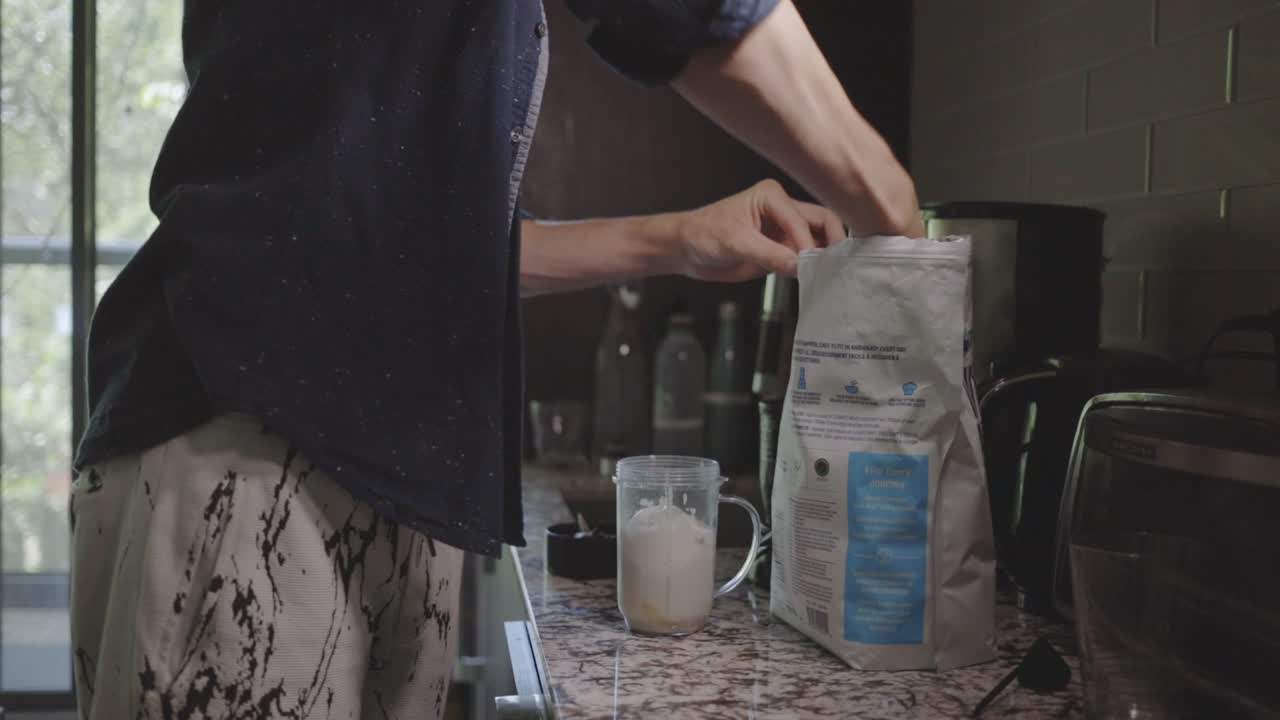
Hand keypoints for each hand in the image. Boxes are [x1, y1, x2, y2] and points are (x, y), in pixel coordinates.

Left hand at [670, 179, 843, 281]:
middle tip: (837, 267)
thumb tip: (799, 265)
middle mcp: (783, 208)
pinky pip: (806, 256)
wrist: (687, 250)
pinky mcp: (782, 248)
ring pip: (819, 238)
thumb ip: (769, 254)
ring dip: (825, 255)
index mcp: (771, 196)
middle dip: (831, 243)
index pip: (803, 220)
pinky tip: (819, 278)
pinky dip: (814, 266)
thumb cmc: (703, 235)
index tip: (811, 266)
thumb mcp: (735, 243)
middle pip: (822, 222)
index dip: (810, 244)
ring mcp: (784, 229)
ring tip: (832, 275)